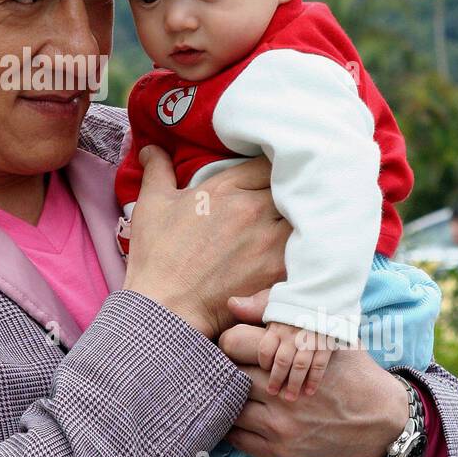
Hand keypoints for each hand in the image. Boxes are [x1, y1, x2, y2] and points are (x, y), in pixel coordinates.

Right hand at [121, 149, 288, 338]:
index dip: (272, 167)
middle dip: (290, 190)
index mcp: (226, 188)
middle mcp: (253, 209)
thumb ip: (157, 170)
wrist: (165, 309)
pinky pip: (308, 250)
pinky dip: (307, 247)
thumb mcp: (151, 205)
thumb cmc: (157, 257)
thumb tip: (149, 147)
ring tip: (302, 221)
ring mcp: (270, 241)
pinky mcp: (279, 271)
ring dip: (303, 217)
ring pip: (305, 215)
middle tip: (288, 197)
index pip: (267, 163)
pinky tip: (304, 251)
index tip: (270, 175)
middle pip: (291, 186)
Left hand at [219, 292, 409, 456]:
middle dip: (224, 370)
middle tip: (221, 368)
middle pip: (230, 376)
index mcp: (292, 359)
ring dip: (226, 400)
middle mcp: (282, 395)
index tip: (229, 345)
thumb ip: (278, 314)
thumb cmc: (352, 371)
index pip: (235, 343)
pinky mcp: (281, 451)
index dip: (228, 341)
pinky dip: (233, 429)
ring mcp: (280, 427)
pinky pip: (240, 441)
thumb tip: (232, 304)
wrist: (380, 421)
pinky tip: (232, 418)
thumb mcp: (327, 335)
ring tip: (223, 392)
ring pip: (231, 410)